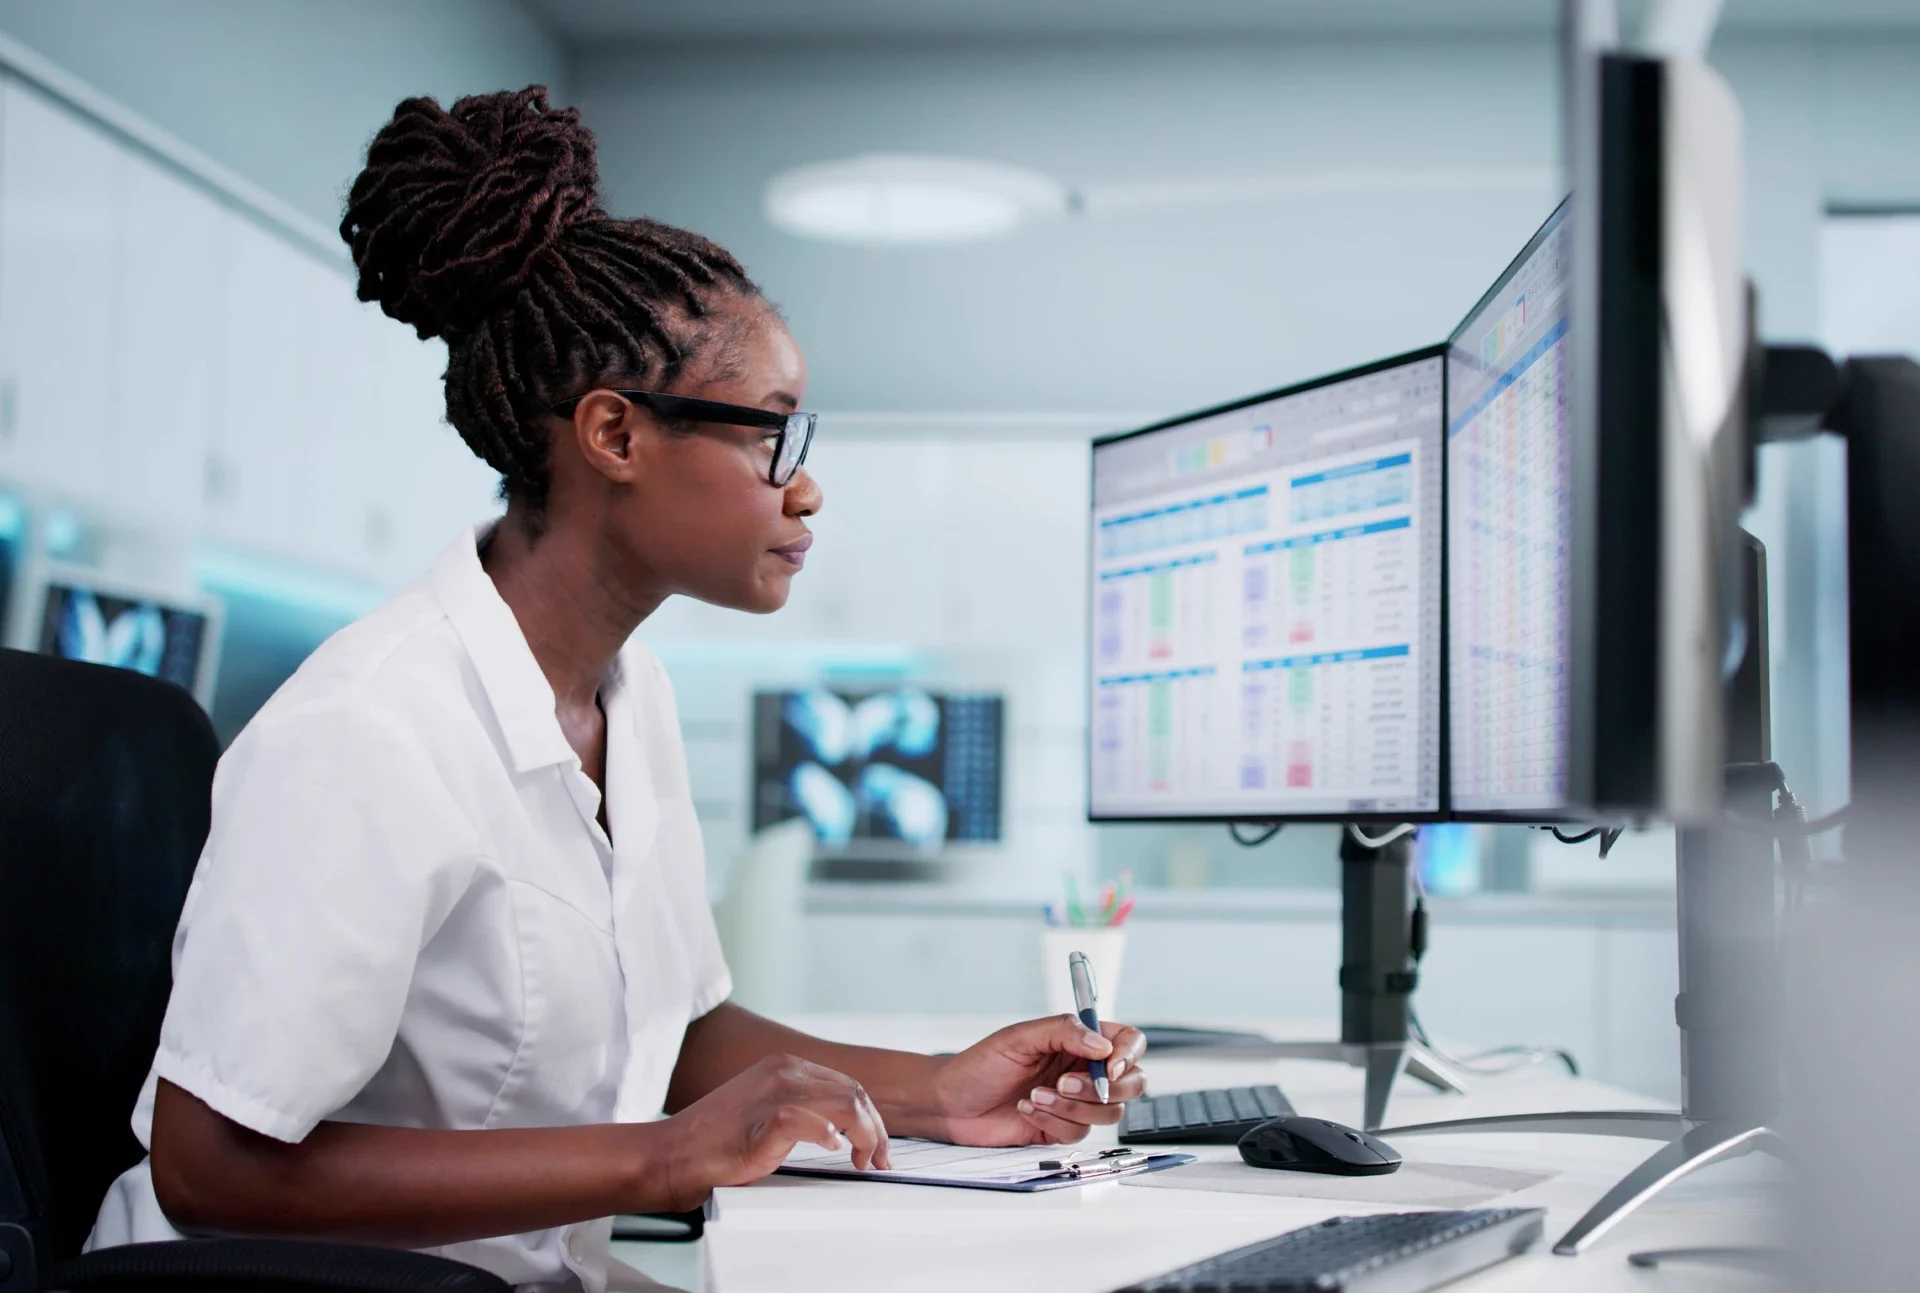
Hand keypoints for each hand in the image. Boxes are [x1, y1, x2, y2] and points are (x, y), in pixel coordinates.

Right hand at [658, 1052, 890, 1208]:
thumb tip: (844, 1129)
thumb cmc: (715, 1144)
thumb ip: (801, 1109)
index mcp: (785, 1066)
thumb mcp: (765, 1111)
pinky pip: (809, 1120)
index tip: (877, 1148)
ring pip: (846, 1104)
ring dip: (867, 1137)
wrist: (672, 1156)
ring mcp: (773, 1092)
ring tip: (865, 1163)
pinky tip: (834, 1150)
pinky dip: (830, 1136)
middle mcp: (783, 1071)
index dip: (871, 1118)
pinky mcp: (764, 1119)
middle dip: (877, 1130)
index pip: (848, 1085)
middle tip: (879, 1161)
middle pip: (855, 1093)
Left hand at [930, 1016, 1147, 1146]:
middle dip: (1103, 1088)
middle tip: (1063, 1084)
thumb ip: (1063, 1032)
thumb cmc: (980, 1065)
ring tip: (1034, 1096)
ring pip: (1107, 1112)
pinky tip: (1025, 1109)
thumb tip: (1103, 1045)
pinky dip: (1052, 1122)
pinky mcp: (1061, 1129)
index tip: (1111, 1066)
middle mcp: (1082, 1070)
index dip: (1129, 1054)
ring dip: (1070, 1107)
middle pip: (1131, 1083)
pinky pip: (1078, 1133)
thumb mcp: (1019, 1038)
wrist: (951, 1104)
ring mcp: (1075, 1102)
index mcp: (1079, 1041)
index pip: (1127, 1042)